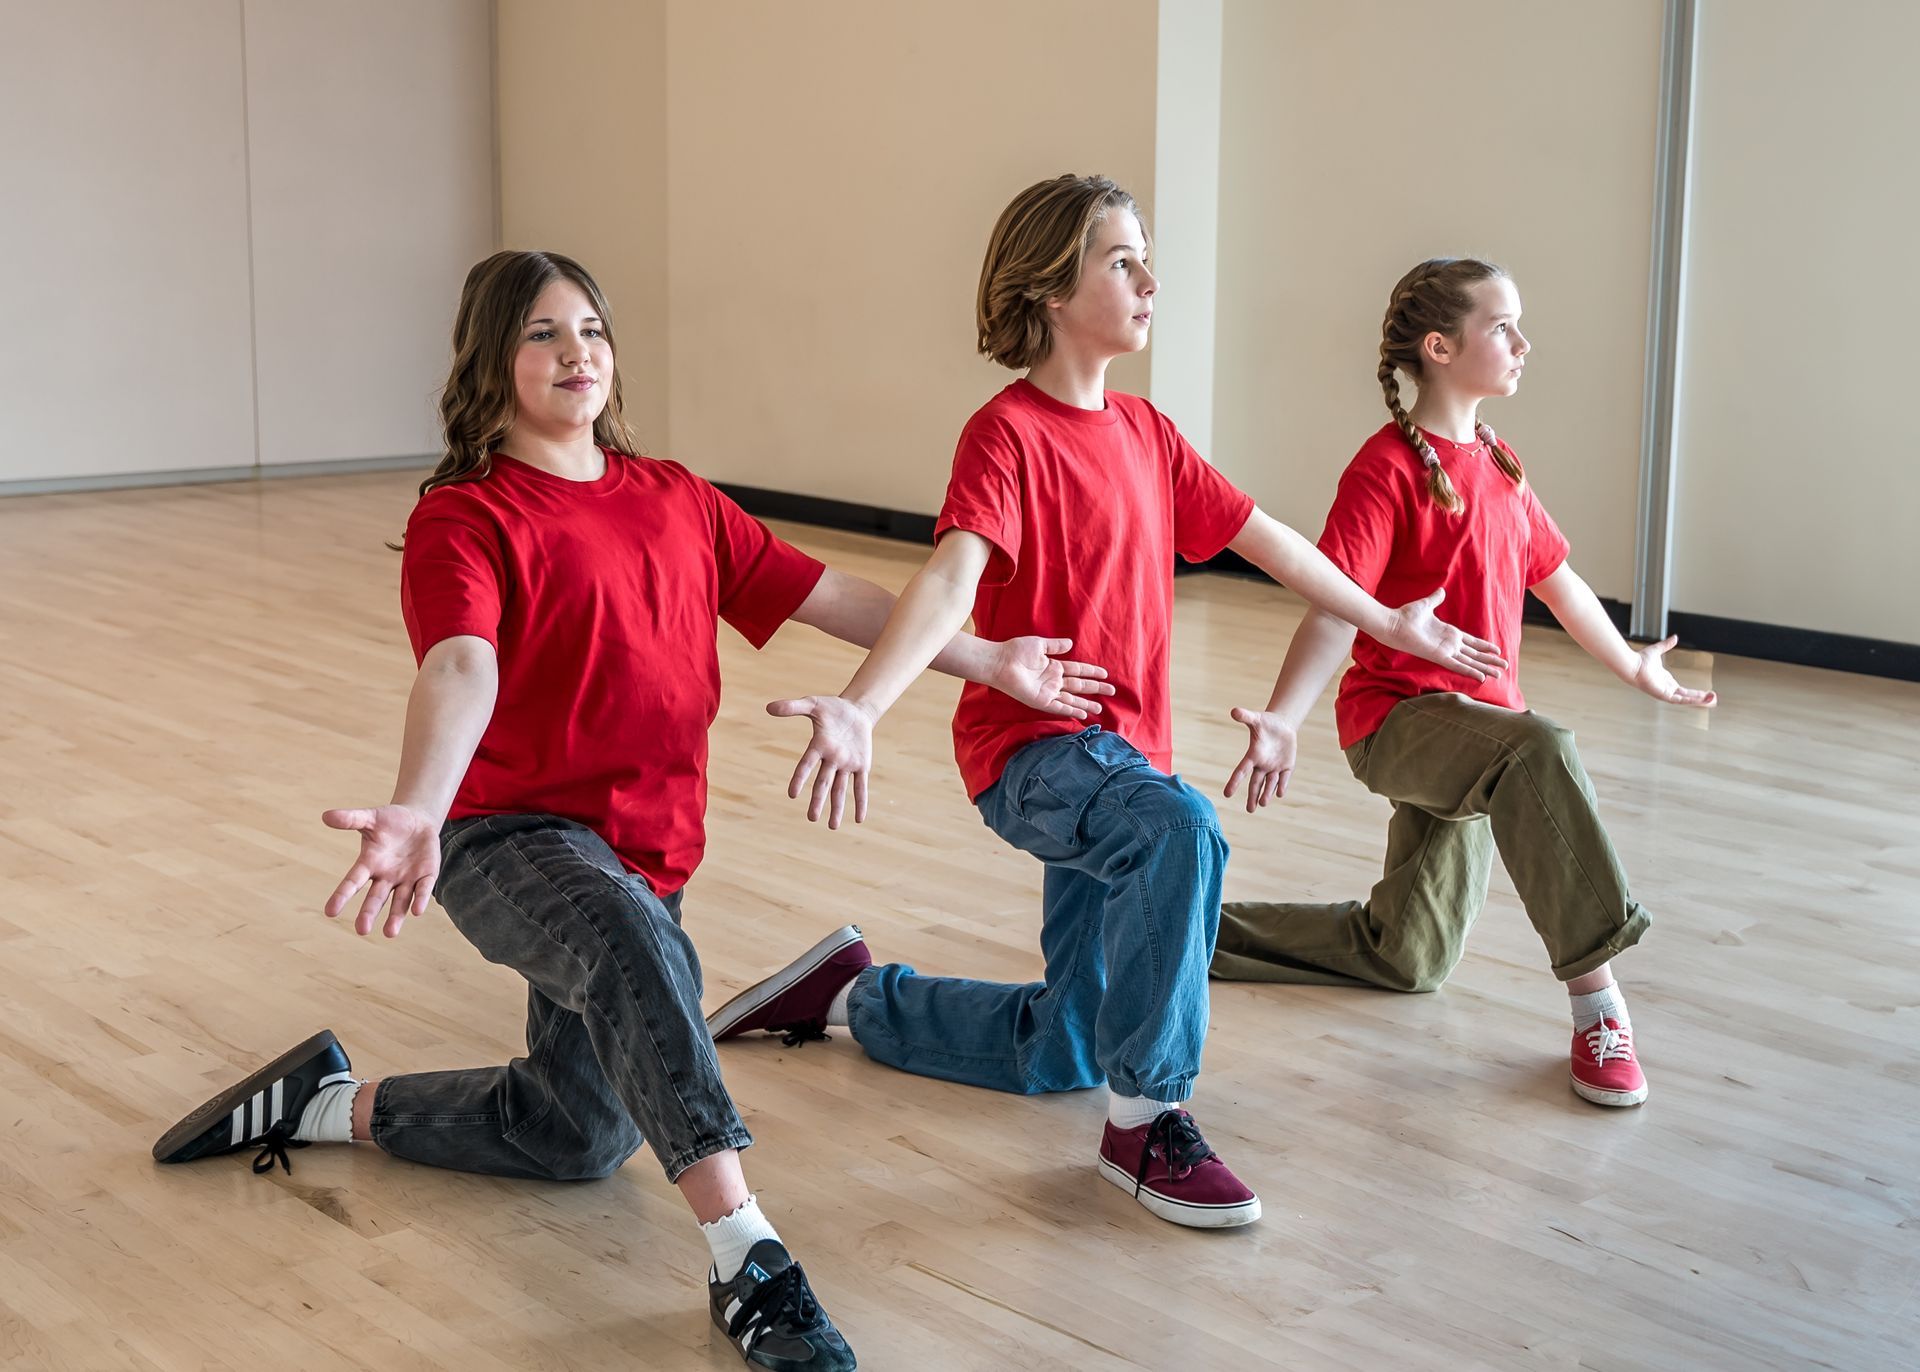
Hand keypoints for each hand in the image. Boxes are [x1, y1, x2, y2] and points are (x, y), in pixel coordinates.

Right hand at [322, 804, 442, 937]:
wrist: (417, 821)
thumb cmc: (389, 822)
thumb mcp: (371, 818)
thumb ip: (351, 819)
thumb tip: (325, 816)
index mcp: (369, 864)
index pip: (353, 882)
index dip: (342, 895)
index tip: (330, 912)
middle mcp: (386, 876)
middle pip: (376, 898)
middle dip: (369, 913)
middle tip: (362, 930)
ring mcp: (406, 878)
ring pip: (400, 902)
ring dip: (396, 917)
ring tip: (390, 933)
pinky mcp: (426, 875)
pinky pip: (423, 889)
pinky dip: (420, 899)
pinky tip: (417, 911)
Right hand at [766, 694, 876, 828]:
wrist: (855, 711)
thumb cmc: (832, 708)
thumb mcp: (813, 704)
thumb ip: (793, 707)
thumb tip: (768, 707)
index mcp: (818, 746)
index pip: (807, 765)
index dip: (800, 778)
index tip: (792, 794)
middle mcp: (831, 759)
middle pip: (823, 783)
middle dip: (818, 801)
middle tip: (811, 818)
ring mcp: (846, 764)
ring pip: (840, 789)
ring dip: (837, 808)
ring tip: (832, 827)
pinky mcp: (861, 765)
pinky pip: (860, 786)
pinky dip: (860, 801)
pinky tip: (859, 819)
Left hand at [984, 636, 1114, 716]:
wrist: (1001, 662)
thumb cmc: (1016, 651)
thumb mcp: (1039, 644)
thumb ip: (1055, 646)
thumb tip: (1071, 643)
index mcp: (1053, 666)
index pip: (1077, 670)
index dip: (1091, 672)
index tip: (1105, 674)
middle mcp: (1053, 680)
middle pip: (1079, 685)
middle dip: (1095, 688)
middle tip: (1112, 691)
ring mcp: (1048, 692)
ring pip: (1072, 698)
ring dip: (1086, 703)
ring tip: (1100, 708)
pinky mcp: (1041, 701)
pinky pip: (1060, 707)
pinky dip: (1072, 710)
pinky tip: (1083, 714)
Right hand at [1223, 707, 1298, 812]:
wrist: (1282, 726)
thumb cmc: (1266, 722)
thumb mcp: (1256, 719)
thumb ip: (1245, 717)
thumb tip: (1234, 711)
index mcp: (1253, 756)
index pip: (1241, 771)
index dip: (1234, 782)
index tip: (1227, 794)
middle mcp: (1262, 764)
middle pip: (1256, 783)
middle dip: (1253, 796)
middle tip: (1249, 810)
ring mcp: (1275, 767)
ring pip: (1269, 784)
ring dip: (1266, 794)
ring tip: (1262, 804)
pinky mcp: (1287, 766)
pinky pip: (1284, 778)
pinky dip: (1282, 785)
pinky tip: (1280, 793)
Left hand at [1386, 589, 1507, 680]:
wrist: (1393, 623)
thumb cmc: (1406, 615)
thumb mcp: (1425, 605)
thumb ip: (1435, 599)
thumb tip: (1441, 591)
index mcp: (1449, 633)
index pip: (1472, 642)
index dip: (1485, 646)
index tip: (1497, 650)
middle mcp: (1449, 644)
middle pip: (1475, 654)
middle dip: (1489, 660)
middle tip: (1504, 666)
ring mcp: (1445, 651)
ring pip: (1470, 662)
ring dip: (1484, 668)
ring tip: (1499, 674)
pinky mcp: (1439, 656)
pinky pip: (1458, 666)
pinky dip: (1470, 671)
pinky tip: (1482, 677)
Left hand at [1630, 635, 1717, 706]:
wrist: (1632, 664)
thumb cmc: (1640, 659)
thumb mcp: (1658, 650)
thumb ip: (1667, 645)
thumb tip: (1675, 638)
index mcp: (1666, 681)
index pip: (1684, 690)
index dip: (1695, 692)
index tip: (1706, 693)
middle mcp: (1666, 688)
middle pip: (1687, 696)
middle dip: (1701, 698)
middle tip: (1713, 700)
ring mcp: (1665, 693)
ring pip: (1685, 700)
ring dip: (1699, 701)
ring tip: (1712, 701)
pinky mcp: (1663, 695)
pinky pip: (1680, 700)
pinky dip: (1691, 700)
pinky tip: (1702, 700)